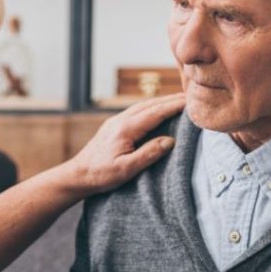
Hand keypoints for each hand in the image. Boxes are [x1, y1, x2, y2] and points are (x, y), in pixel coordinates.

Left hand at [60, 93, 184, 197]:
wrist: (77, 174)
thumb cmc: (101, 175)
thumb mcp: (127, 169)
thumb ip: (149, 154)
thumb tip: (170, 140)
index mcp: (126, 128)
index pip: (156, 112)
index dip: (175, 105)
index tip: (192, 101)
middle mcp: (121, 120)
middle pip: (151, 104)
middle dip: (172, 99)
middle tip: (193, 97)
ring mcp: (116, 121)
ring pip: (144, 105)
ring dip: (163, 101)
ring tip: (180, 101)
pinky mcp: (114, 125)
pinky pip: (137, 111)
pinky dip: (152, 107)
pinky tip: (158, 110)